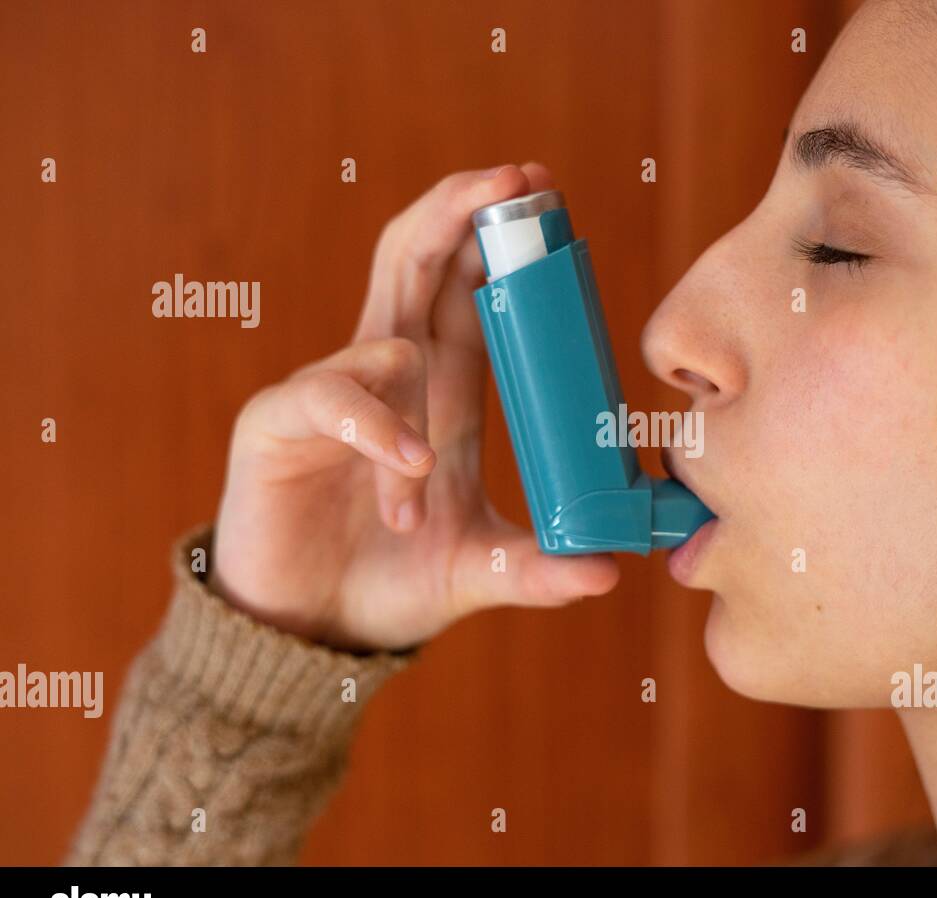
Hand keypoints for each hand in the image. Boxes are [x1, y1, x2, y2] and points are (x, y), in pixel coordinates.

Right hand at [209, 163, 618, 650]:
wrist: (309, 631)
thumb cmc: (392, 582)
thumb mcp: (478, 570)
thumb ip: (538, 569)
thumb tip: (610, 574)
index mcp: (442, 388)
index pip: (470, 285)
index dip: (500, 236)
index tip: (547, 197)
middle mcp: (388, 374)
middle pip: (419, 259)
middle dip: (461, 210)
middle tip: (516, 180)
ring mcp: (331, 391)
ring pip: (383, 328)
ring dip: (423, 379)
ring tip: (433, 474)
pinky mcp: (279, 424)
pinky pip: (330, 396)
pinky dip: (376, 424)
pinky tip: (410, 467)